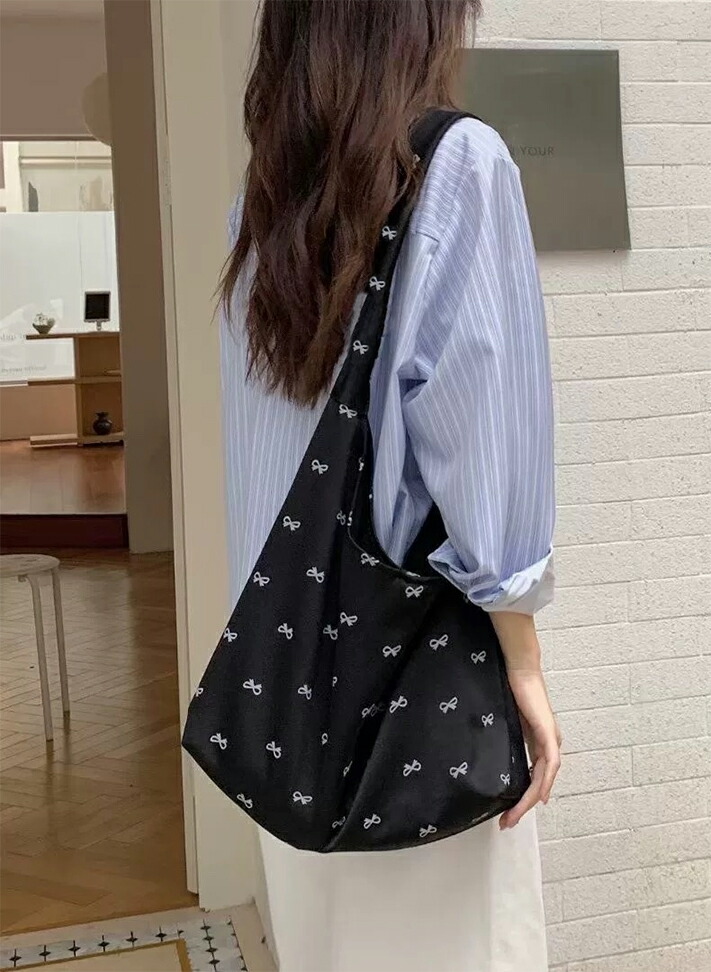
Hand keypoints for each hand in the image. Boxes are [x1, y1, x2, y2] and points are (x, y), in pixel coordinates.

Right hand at [499, 667, 561, 829]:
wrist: (519, 669)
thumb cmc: (511, 690)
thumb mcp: (507, 721)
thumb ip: (505, 737)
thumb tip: (490, 753)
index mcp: (539, 742)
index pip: (533, 776)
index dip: (523, 797)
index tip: (508, 814)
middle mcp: (548, 744)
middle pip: (539, 783)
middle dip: (523, 806)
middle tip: (507, 823)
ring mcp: (549, 739)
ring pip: (543, 778)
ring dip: (530, 800)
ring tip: (514, 816)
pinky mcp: (547, 733)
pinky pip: (548, 765)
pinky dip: (543, 782)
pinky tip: (537, 796)